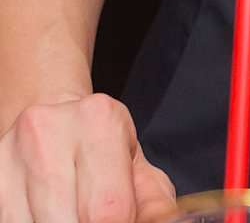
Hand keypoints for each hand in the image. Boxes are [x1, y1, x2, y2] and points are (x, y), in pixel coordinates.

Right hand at [0, 94, 175, 222]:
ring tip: (75, 213)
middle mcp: (49, 134)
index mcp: (99, 122)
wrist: (53, 120)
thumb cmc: (101, 145)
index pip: (108, 210)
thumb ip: (152, 201)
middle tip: (99, 219)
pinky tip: (50, 215)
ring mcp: (10, 158)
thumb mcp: (135, 163)